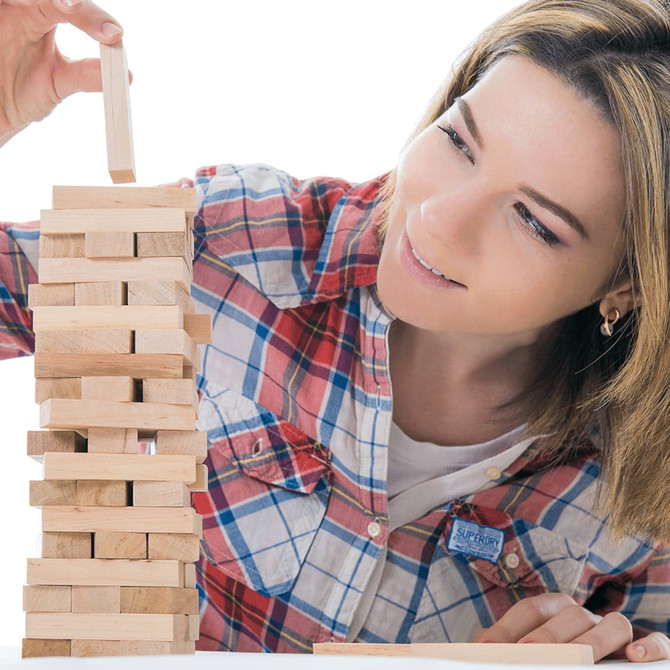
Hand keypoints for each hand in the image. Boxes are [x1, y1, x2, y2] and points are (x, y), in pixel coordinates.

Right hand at [0, 0, 123, 145]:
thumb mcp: (58, 83)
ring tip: (66, 7)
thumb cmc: (22, 91)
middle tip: (76, 9)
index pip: (73, 6)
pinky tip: (20, 6)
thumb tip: (126, 74)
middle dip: (69, 0)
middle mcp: (22, 6)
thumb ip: (86, 75)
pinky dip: (13, 3)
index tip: (114, 35)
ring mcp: (2, 8)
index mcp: (43, 16)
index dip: (92, 17)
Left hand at [471, 593, 669, 662]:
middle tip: (524, 656)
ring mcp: (618, 632)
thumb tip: (478, 653)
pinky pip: (659, 640)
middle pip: (568, 614)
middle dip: (546, 636)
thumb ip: (510, 655)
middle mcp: (586, 618)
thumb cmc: (559, 661)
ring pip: (612, 622)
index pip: (530, 609)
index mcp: (554, 614)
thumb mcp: (533, 657)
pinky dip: (651, 645)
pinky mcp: (650, 648)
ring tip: (576, 662)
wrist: (601, 668)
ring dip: (593, 641)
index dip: (509, 627)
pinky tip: (635, 657)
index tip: (488, 648)